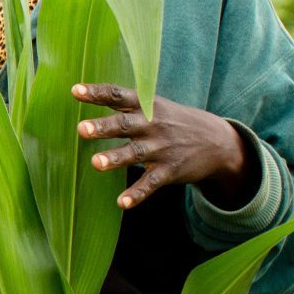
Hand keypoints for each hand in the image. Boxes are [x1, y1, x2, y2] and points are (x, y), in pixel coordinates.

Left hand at [73, 83, 256, 211]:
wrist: (218, 142)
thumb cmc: (173, 121)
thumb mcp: (153, 105)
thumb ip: (123, 102)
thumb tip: (81, 91)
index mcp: (145, 106)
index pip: (118, 96)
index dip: (97, 93)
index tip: (75, 91)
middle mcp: (152, 125)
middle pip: (125, 125)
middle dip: (103, 127)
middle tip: (81, 129)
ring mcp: (162, 149)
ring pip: (135, 153)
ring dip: (116, 158)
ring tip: (96, 163)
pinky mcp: (169, 171)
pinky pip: (151, 183)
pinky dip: (138, 193)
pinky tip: (122, 203)